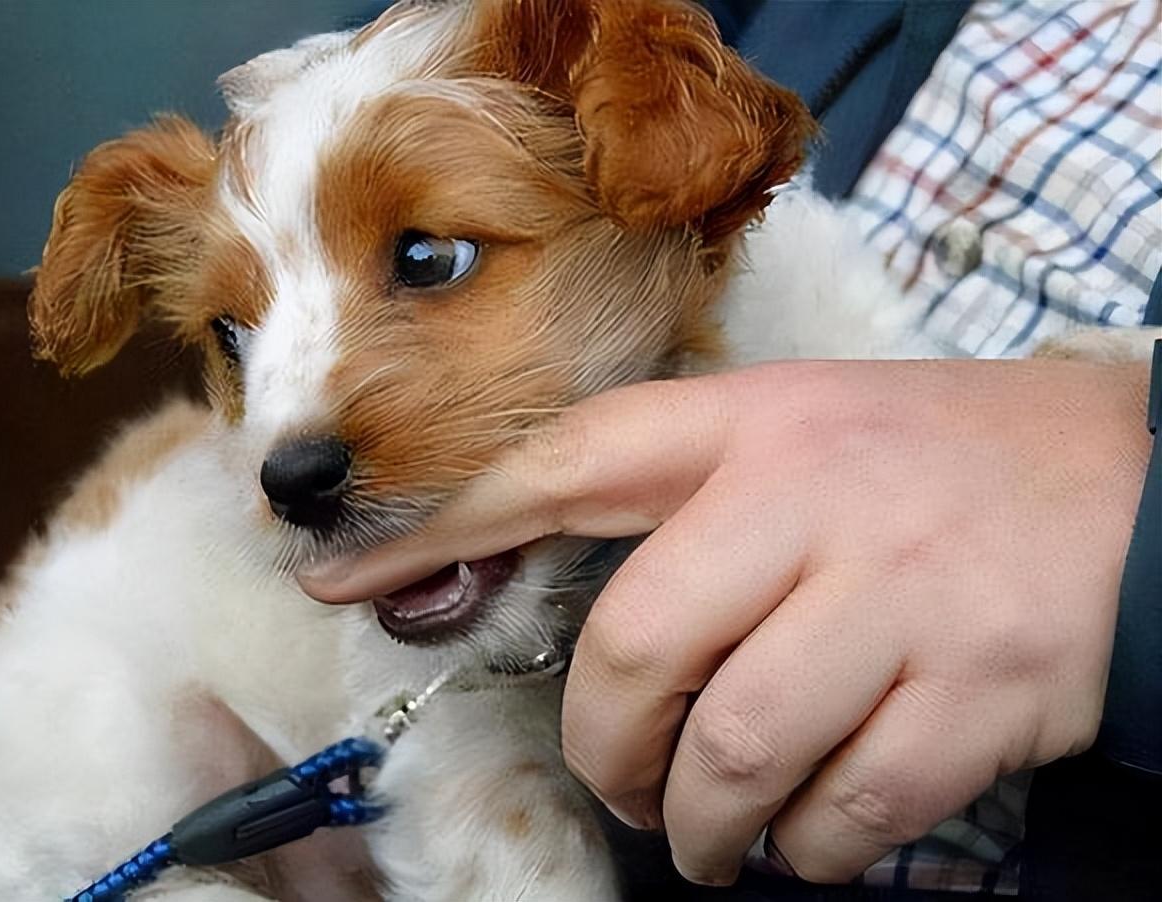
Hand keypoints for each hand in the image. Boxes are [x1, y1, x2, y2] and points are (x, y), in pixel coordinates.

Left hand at [300, 359, 1151, 884]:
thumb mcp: (794, 434)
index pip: (562, 468)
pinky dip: (808, 848)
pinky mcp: (971, 691)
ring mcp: (894, 598)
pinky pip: (845, 809)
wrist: (1121, 487)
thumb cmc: (927, 466)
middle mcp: (810, 502)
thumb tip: (544, 586)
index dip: (442, 530)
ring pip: (735, 749)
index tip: (340, 579)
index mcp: (750, 427)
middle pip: (639, 650)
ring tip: (707, 830)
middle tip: (623, 781)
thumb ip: (674, 498)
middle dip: (608, 746)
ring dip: (700, 819)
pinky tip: (811, 833)